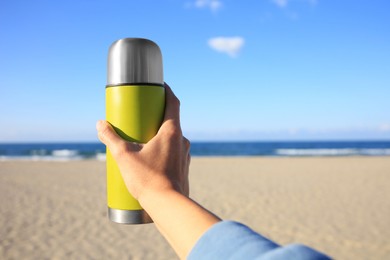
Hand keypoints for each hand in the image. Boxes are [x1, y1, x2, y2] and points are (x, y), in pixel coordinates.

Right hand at [96, 83, 190, 202]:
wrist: (168, 206)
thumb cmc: (148, 179)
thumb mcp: (124, 156)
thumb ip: (111, 138)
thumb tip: (99, 124)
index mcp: (171, 131)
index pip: (173, 103)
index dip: (167, 91)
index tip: (160, 85)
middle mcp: (182, 141)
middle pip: (171, 120)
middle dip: (157, 115)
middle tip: (142, 114)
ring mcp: (185, 155)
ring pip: (172, 138)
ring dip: (159, 134)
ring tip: (143, 138)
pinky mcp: (183, 168)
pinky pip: (173, 152)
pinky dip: (163, 150)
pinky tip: (151, 158)